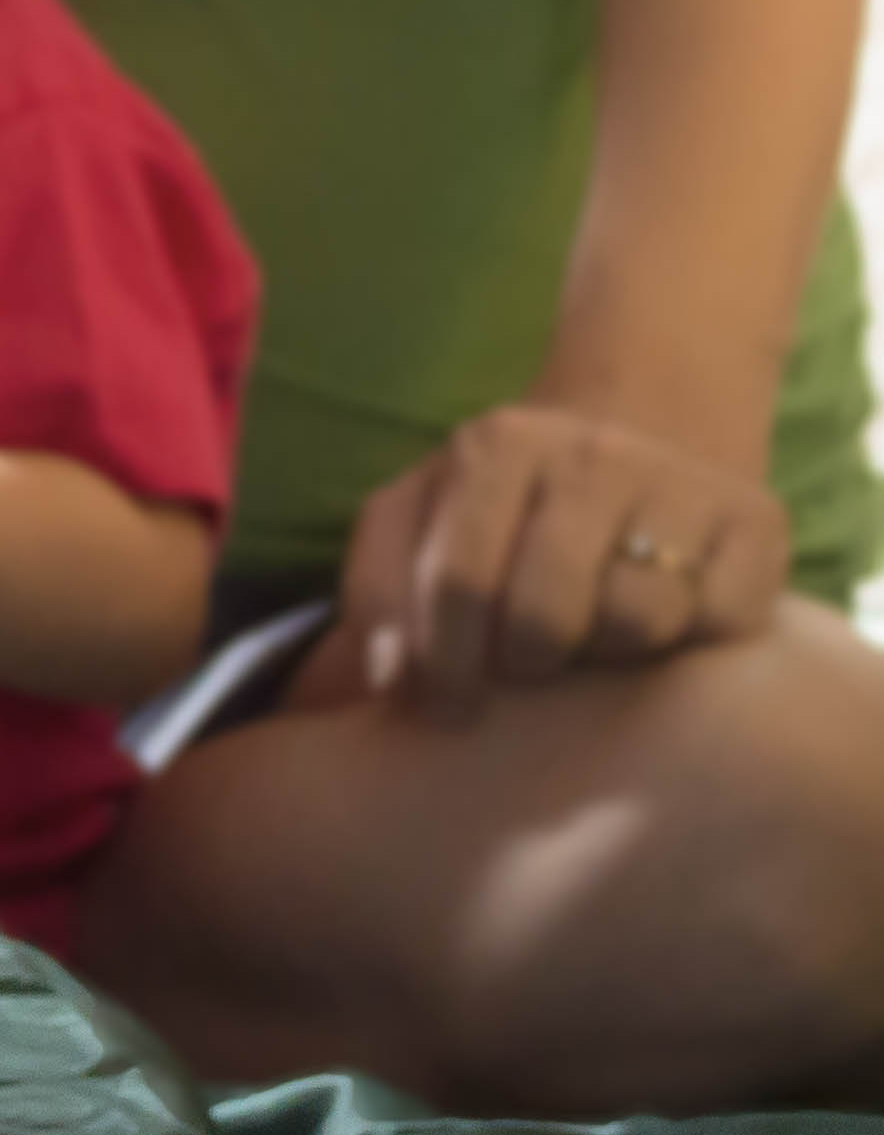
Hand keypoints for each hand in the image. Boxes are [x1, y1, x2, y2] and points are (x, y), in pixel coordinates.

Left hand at [340, 398, 786, 723]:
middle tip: (526, 668)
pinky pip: (719, 623)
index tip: (446, 708)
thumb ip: (377, 589)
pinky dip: (688, 643)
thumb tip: (386, 680)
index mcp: (495, 446)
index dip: (444, 665)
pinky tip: (664, 625)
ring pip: (634, 623)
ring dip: (605, 657)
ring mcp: (681, 484)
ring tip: (591, 639)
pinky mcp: (757, 524)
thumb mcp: (419, 515)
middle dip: (523, 665)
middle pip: (544, 614)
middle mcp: (592, 454)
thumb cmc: (507, 502)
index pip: (457, 584)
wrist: (642, 427)